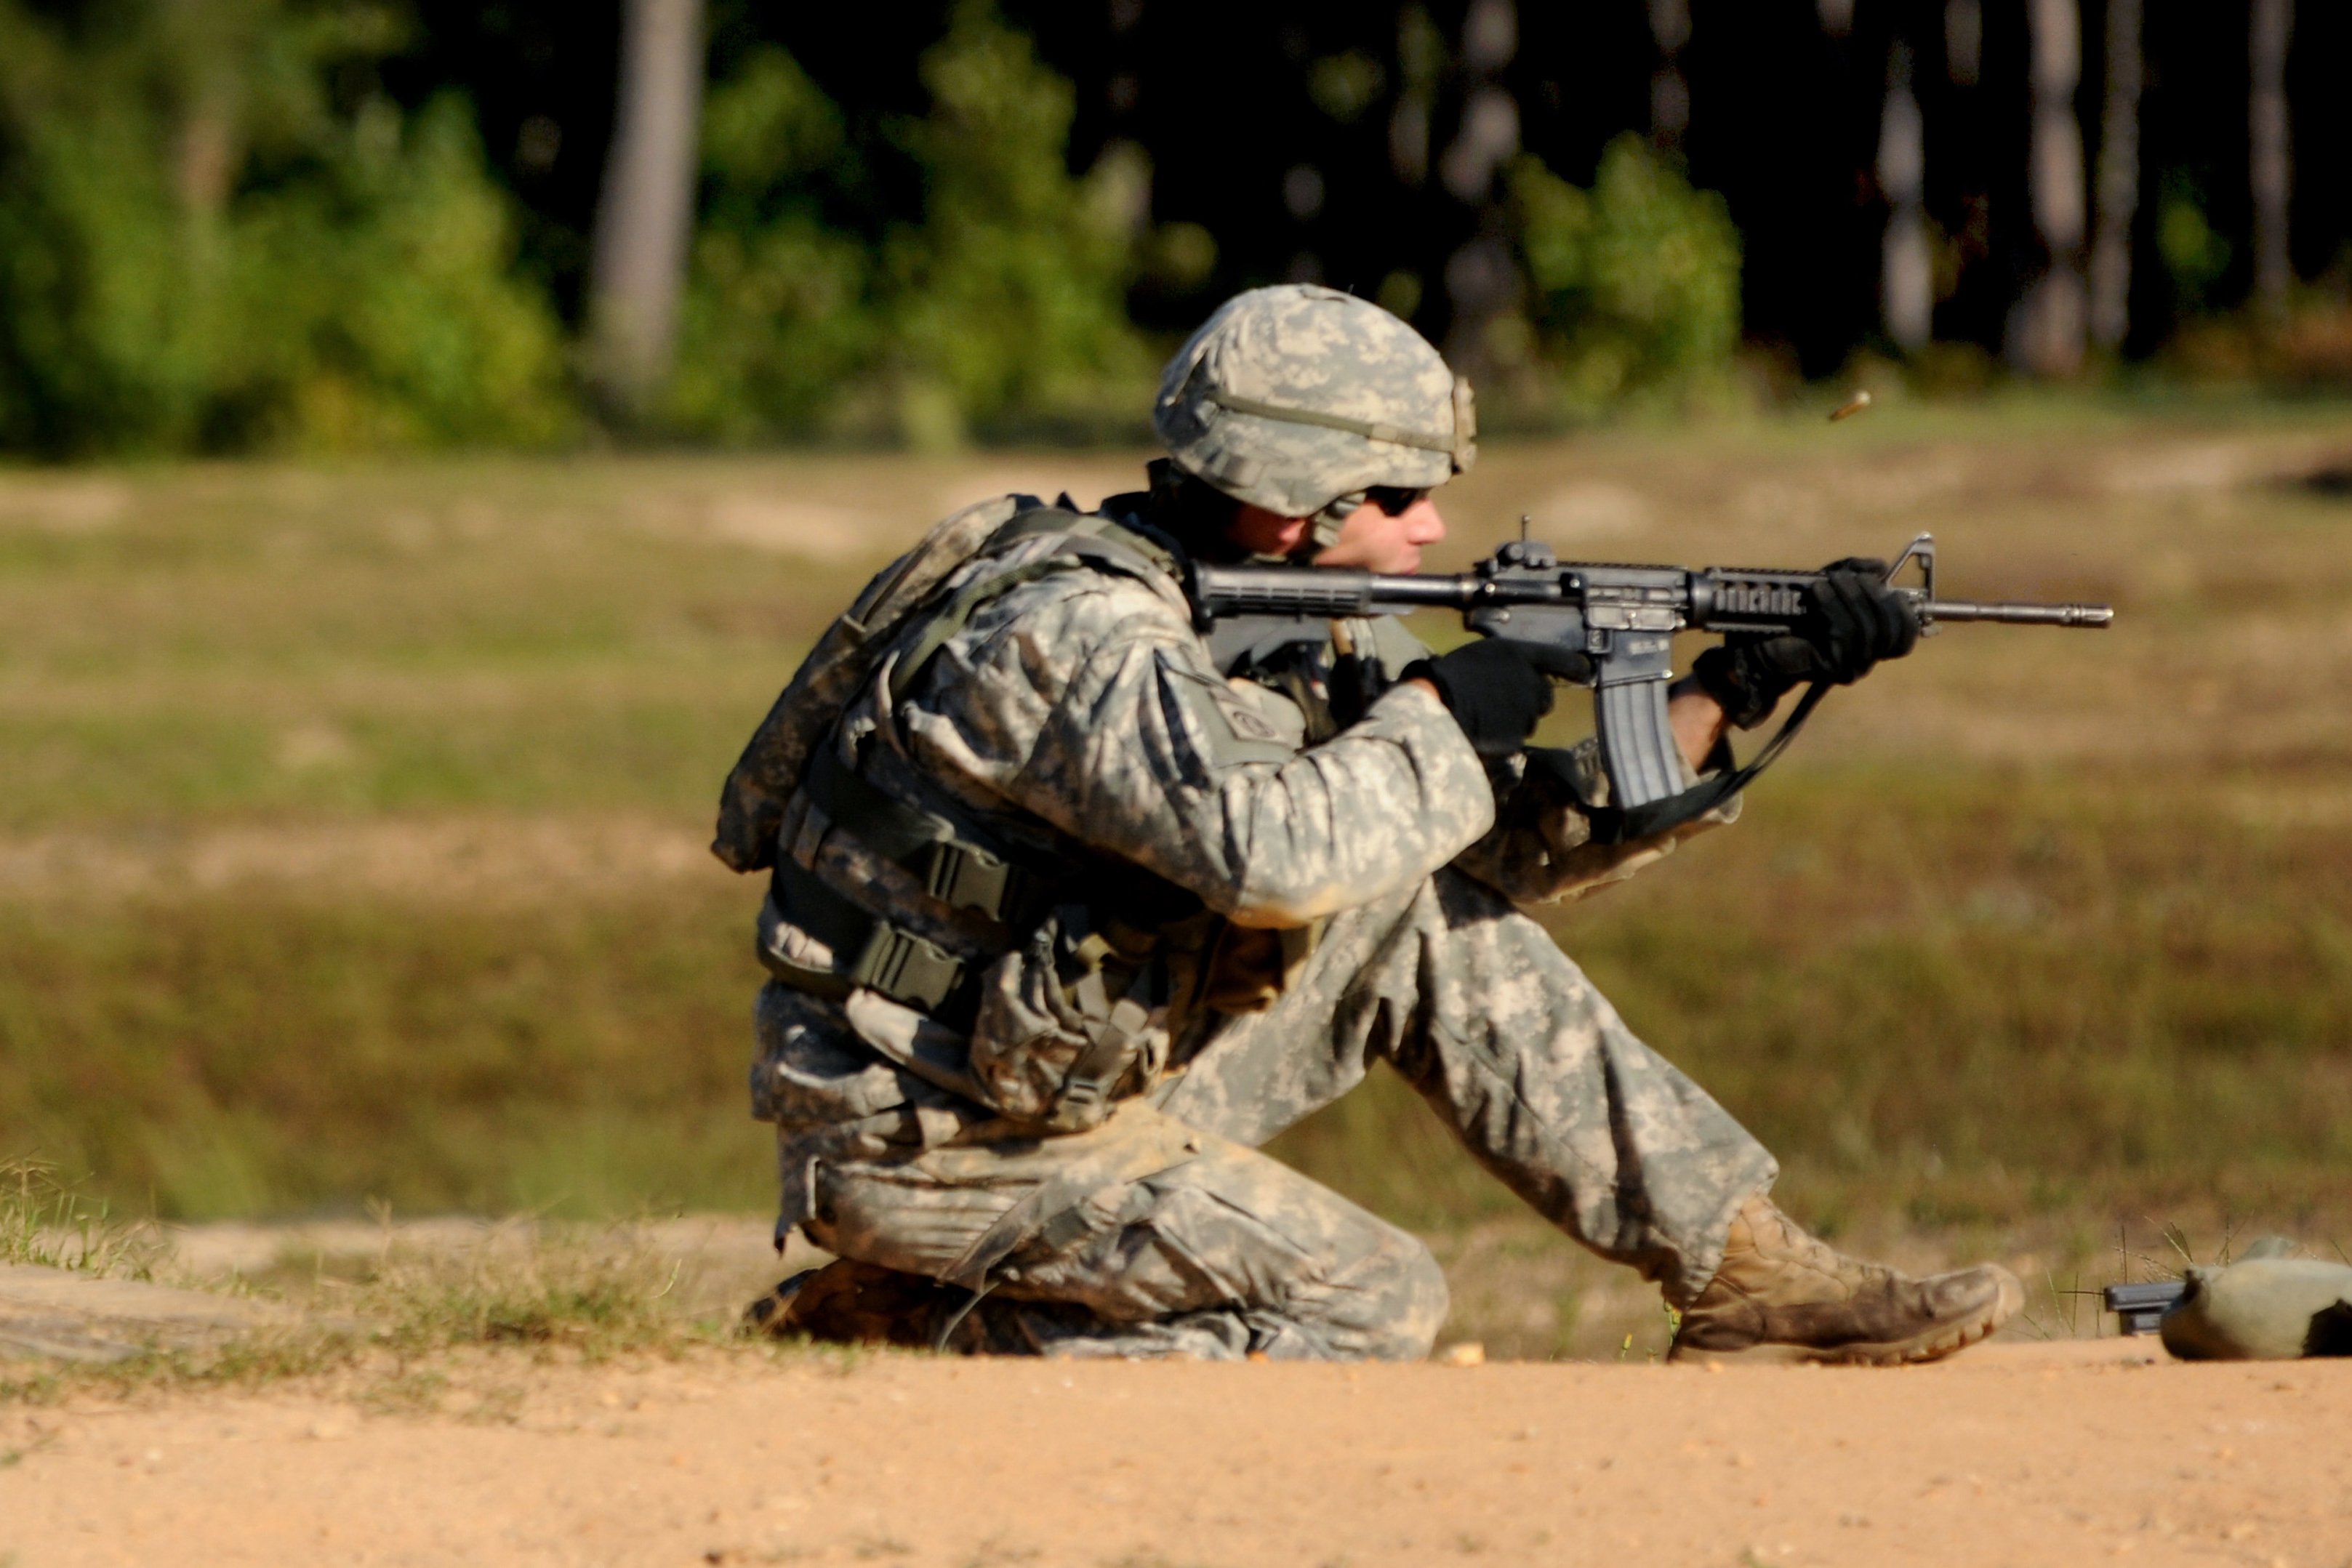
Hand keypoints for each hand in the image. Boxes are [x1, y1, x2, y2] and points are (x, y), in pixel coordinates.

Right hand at [1403, 637, 1590, 753]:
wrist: (1436, 704)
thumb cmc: (1450, 675)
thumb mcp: (1482, 656)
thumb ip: (1507, 664)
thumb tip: (1518, 674)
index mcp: (1519, 656)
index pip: (1558, 659)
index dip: (1574, 667)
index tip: (1585, 672)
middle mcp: (1529, 682)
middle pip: (1545, 697)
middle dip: (1532, 701)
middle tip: (1505, 701)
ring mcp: (1524, 710)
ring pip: (1530, 719)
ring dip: (1516, 719)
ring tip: (1487, 715)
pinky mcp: (1516, 735)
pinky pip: (1515, 737)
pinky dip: (1503, 736)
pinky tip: (1483, 729)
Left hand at [1692, 557, 1919, 727]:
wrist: (1755, 643)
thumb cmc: (1790, 615)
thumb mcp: (1827, 586)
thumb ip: (1853, 573)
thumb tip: (1878, 565)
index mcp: (1871, 642)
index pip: (1905, 634)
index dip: (1903, 608)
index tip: (1885, 584)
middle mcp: (1865, 659)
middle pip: (1891, 629)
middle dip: (1872, 596)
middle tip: (1845, 577)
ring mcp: (1849, 666)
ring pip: (1867, 630)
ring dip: (1849, 598)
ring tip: (1827, 582)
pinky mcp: (1829, 666)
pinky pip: (1843, 634)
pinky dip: (1832, 607)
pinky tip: (1817, 593)